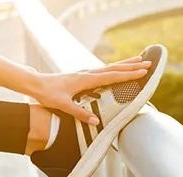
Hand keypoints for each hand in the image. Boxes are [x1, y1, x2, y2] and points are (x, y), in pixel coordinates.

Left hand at [30, 56, 150, 124]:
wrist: (34, 83)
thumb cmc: (47, 93)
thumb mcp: (63, 105)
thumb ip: (79, 113)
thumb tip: (96, 120)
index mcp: (85, 79)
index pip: (111, 76)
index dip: (128, 74)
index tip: (143, 71)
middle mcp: (86, 73)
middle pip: (113, 68)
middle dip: (131, 66)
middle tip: (148, 62)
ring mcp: (83, 73)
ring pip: (108, 67)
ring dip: (123, 64)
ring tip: (137, 60)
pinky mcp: (80, 76)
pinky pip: (101, 70)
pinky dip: (112, 68)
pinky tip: (115, 69)